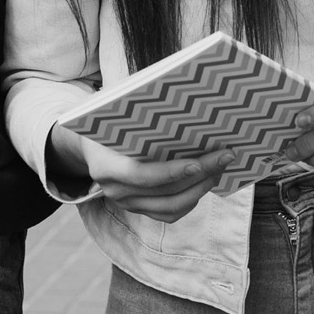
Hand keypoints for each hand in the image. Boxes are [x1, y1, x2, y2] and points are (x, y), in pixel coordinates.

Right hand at [46, 123, 225, 220]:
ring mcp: (127, 203)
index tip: (198, 164)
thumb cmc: (107, 120)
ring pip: (172, 207)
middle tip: (226, 156)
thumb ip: (138, 112)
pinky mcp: (140, 209)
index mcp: (104, 165)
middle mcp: (114, 190)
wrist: (88, 144)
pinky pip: (171, 213)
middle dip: (200, 175)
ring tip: (221, 166)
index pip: (140, 175)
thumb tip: (183, 100)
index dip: (171, 172)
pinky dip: (193, 198)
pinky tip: (207, 179)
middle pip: (164, 191)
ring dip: (201, 188)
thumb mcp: (114, 111)